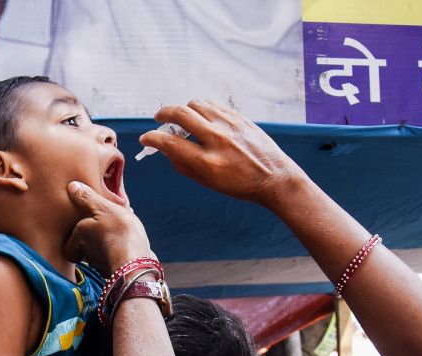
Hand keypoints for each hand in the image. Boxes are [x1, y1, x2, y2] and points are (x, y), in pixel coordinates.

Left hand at [65, 181, 153, 273]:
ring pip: (101, 256)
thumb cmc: (119, 234)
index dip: (75, 240)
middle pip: (85, 250)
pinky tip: (130, 248)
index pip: (69, 245)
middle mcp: (87, 254)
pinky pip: (116, 262)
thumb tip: (72, 186)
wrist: (137, 265)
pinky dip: (120, 256)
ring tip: (119, 238)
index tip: (82, 233)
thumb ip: (88, 198)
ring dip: (107, 248)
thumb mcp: (104, 209)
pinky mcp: (118, 273)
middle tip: (104, 232)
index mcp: (80, 236)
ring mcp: (102, 267)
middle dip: (92, 243)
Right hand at [140, 100, 305, 207]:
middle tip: (159, 119)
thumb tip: (165, 148)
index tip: (146, 139)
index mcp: (209, 162)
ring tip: (183, 120)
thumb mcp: (210, 183)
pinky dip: (201, 109)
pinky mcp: (239, 117)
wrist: (275, 177)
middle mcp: (218, 140)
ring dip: (183, 110)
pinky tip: (201, 118)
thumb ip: (184, 166)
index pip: (170, 143)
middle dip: (162, 114)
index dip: (152, 139)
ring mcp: (230, 126)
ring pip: (195, 104)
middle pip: (180, 114)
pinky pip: (212, 104)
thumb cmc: (241, 185)